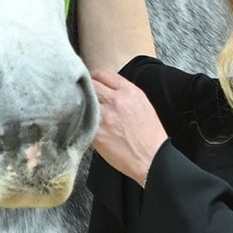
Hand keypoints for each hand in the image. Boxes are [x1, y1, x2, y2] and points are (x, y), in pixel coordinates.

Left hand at [91, 70, 167, 184]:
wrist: (152, 158)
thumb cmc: (150, 135)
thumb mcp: (143, 105)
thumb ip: (125, 94)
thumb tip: (108, 89)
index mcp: (130, 92)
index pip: (104, 74)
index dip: (95, 77)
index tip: (92, 82)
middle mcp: (116, 101)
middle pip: (91, 84)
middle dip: (87, 88)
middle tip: (84, 95)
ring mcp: (105, 116)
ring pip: (84, 100)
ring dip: (82, 103)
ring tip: (82, 108)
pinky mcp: (96, 133)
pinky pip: (81, 119)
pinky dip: (80, 119)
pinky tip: (82, 122)